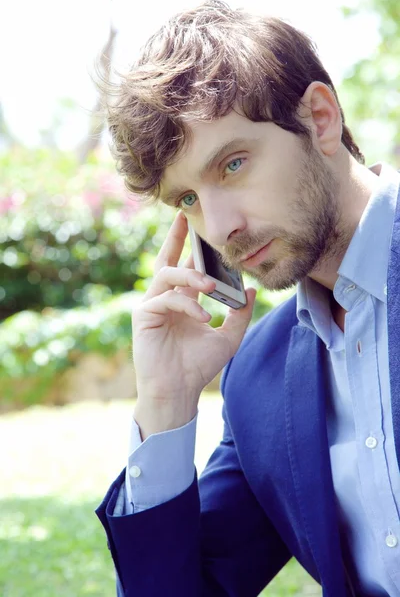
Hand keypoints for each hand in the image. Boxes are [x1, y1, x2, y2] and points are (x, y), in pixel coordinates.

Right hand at [132, 211, 255, 437]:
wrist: (179, 391)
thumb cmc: (198, 366)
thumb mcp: (228, 337)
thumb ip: (240, 314)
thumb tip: (253, 291)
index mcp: (182, 301)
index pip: (186, 267)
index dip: (190, 246)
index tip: (198, 225)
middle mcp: (165, 299)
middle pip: (167, 259)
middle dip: (175, 237)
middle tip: (186, 217)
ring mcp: (152, 306)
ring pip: (167, 276)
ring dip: (190, 276)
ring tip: (211, 286)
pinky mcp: (144, 316)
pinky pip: (166, 300)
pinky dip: (187, 305)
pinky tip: (203, 317)